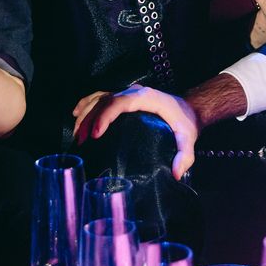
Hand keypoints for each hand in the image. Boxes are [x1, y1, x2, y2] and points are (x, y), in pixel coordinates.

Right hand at [72, 86, 199, 179]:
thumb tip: (176, 173)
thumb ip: (185, 155)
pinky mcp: (123, 97)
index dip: (104, 116)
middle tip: (81, 141)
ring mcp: (127, 93)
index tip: (95, 134)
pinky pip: (101, 96)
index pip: (119, 103)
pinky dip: (87, 103)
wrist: (188, 108)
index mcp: (146, 98)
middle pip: (104, 101)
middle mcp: (134, 92)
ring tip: (77, 135)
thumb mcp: (188, 138)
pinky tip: (76, 114)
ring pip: (99, 97)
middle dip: (89, 120)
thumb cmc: (186, 122)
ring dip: (85, 113)